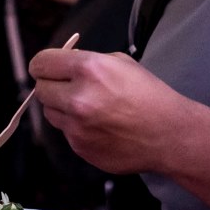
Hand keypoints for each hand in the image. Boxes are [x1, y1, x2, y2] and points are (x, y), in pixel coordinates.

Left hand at [30, 47, 188, 175]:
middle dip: (52, 85)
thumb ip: (87, 62)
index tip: (46, 67)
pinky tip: (99, 126)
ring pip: (50, 112)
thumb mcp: (121, 63)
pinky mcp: (80, 147)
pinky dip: (76, 128)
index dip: (43, 64)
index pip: (41, 63)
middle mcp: (78, 98)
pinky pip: (66, 132)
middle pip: (40, 89)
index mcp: (89, 69)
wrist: (168, 134)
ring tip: (88, 108)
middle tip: (67, 87)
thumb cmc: (150, 95)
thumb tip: (63, 65)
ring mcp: (77, 127)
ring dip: (62, 108)